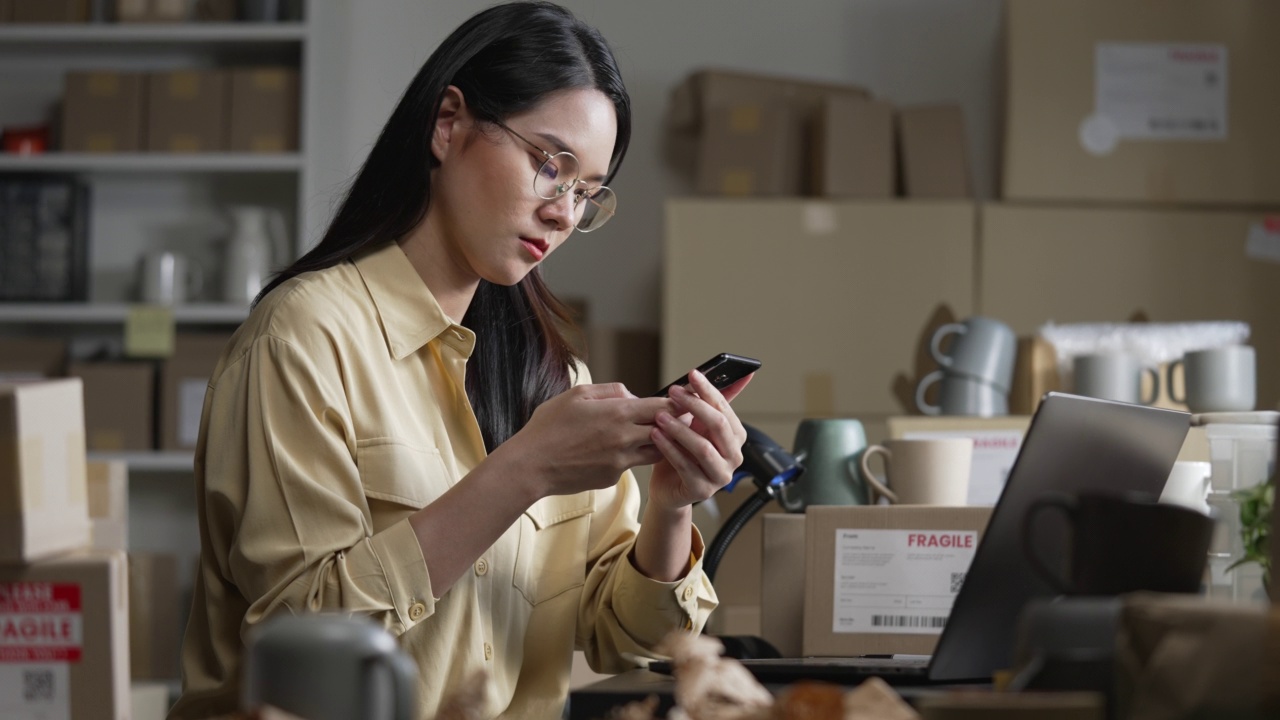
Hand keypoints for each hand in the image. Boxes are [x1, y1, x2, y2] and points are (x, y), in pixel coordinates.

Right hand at [502, 383, 674, 498]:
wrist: (531, 465)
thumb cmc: (549, 426)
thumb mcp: (577, 394)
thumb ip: (610, 390)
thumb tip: (632, 395)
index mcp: (617, 414)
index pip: (661, 407)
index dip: (677, 403)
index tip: (686, 400)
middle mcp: (624, 439)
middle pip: (667, 431)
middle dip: (676, 424)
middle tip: (683, 418)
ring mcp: (620, 462)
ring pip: (654, 452)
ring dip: (658, 443)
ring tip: (656, 434)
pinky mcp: (613, 478)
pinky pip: (630, 465)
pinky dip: (629, 456)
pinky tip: (616, 451)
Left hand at [646, 370, 751, 510]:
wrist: (669, 487)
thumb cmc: (683, 452)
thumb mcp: (696, 424)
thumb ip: (712, 402)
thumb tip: (740, 373)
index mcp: (736, 437)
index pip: (725, 409)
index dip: (709, 390)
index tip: (692, 375)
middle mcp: (734, 457)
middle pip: (719, 425)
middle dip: (694, 405)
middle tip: (673, 392)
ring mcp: (720, 476)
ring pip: (703, 447)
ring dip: (679, 428)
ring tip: (660, 416)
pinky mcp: (702, 490)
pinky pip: (686, 466)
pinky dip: (669, 448)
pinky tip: (656, 436)